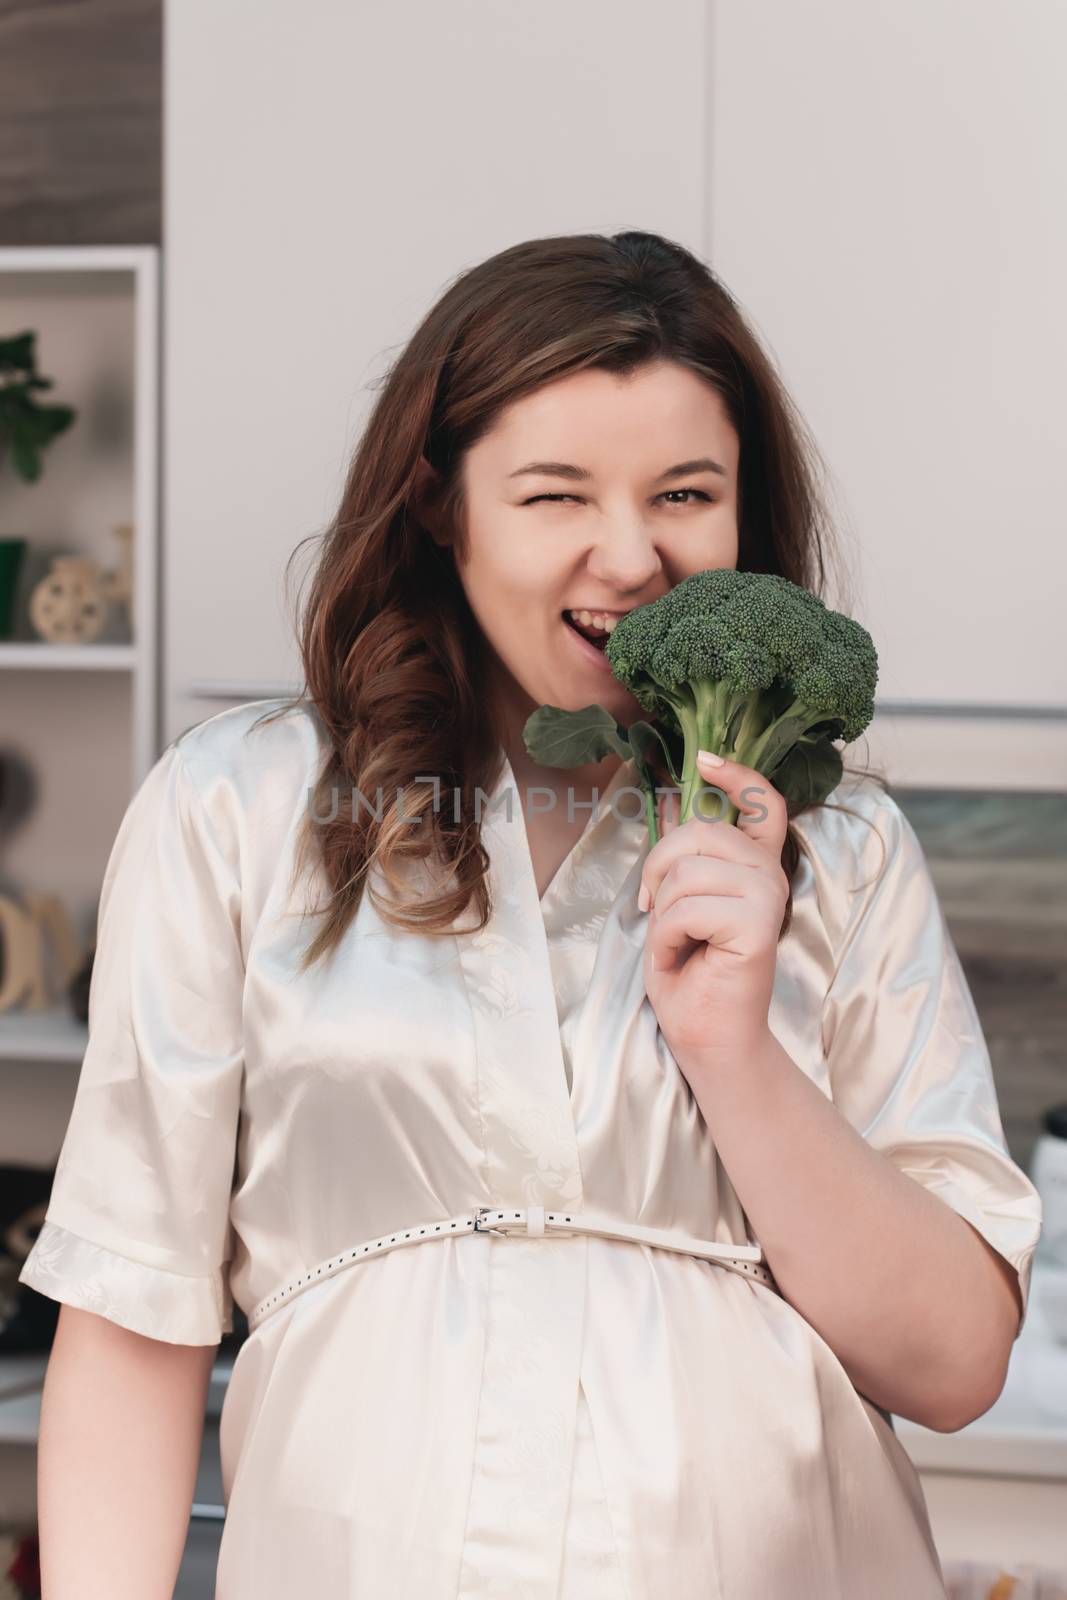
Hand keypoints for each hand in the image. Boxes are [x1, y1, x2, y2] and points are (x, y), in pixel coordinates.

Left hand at [639, 751, 789, 1073]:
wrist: (707, 1034)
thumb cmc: (691, 973)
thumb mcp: (676, 901)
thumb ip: (683, 854)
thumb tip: (673, 798)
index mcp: (754, 864)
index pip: (762, 801)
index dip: (737, 774)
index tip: (703, 759)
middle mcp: (768, 874)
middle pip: (699, 832)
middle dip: (658, 870)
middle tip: (656, 913)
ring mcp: (768, 897)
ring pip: (688, 871)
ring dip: (663, 914)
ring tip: (675, 944)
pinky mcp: (759, 925)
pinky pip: (688, 908)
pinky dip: (668, 937)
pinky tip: (682, 958)